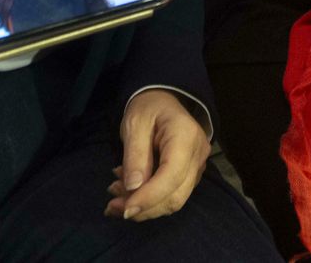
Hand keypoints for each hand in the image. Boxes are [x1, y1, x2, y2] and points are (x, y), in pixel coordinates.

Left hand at [104, 89, 208, 220]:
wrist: (163, 100)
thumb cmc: (148, 107)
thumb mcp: (134, 124)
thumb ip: (135, 156)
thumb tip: (133, 188)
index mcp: (185, 137)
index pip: (171, 176)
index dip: (148, 197)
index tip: (124, 209)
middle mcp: (198, 154)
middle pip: (176, 196)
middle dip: (144, 208)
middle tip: (113, 206)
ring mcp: (197, 166)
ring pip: (174, 200)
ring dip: (144, 206)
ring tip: (116, 195)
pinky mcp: (190, 174)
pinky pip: (172, 194)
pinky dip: (149, 199)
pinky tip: (129, 189)